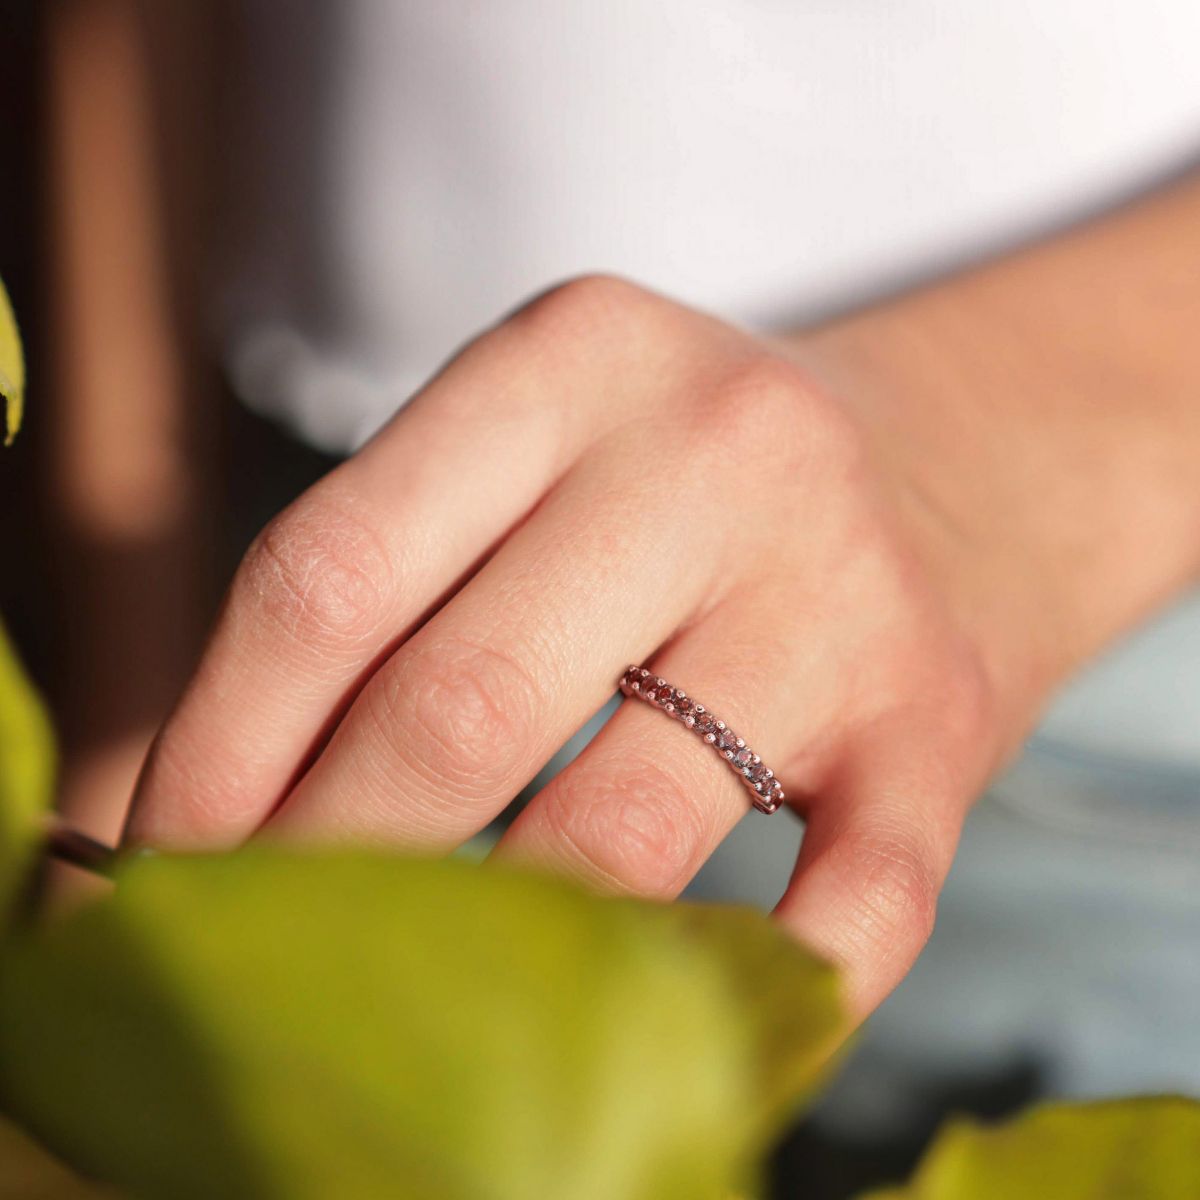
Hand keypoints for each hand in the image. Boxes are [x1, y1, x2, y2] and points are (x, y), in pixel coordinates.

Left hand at [124, 274, 1049, 1016]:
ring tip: (421, 990)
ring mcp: (842, 590)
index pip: (335, 569)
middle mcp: (718, 451)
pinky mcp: (934, 721)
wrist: (942, 460)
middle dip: (327, 859)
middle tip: (264, 943)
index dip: (219, 739)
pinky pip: (848, 901)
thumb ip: (397, 577)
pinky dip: (751, 996)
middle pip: (459, 704)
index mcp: (571, 359)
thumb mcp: (536, 449)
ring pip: (621, 825)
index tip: (158, 855)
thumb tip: (212, 792)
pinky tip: (671, 1034)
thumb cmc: (683, 478)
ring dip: (494, 945)